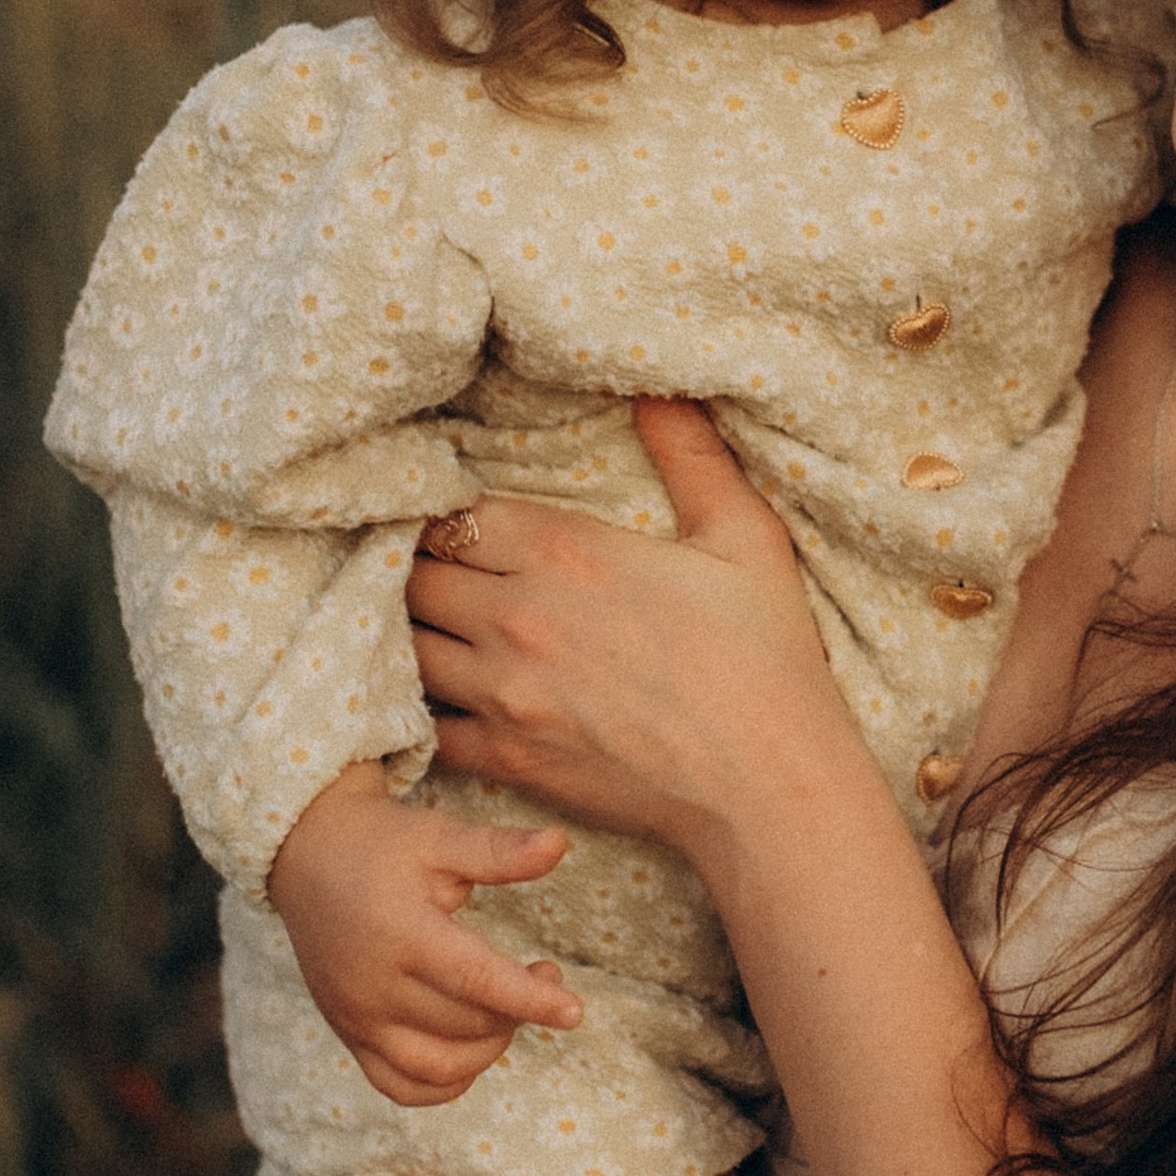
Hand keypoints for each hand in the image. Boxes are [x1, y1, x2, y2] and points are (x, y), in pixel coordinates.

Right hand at [267, 758, 578, 1104]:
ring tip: (508, 1010)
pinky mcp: (349, 1035)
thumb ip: (499, 851)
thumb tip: (561, 842)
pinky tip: (473, 1047)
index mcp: (401, 934)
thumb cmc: (382, 844)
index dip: (531, 1000)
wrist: (306, 857)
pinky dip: (446, 1082)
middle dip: (519, 1010)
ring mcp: (357, 1018)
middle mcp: (373, 986)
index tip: (575, 1011)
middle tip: (545, 973)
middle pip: (465, 1026)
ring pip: (438, 1068)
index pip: (477, 981)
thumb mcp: (440, 836)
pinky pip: (401, 1087)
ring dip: (489, 1050)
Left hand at [406, 402, 847, 860]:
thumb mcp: (745, 540)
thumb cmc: (768, 662)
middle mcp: (518, 617)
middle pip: (414, 575)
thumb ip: (692, 456)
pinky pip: (424, 725)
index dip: (445, 514)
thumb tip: (661, 387)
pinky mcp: (507, 758)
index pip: (453, 514)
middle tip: (432, 573)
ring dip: (410, 633)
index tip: (453, 521)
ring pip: (404, 646)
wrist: (772, 788)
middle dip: (416, 569)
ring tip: (426, 629)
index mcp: (566, 552)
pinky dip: (418, 711)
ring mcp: (504, 693)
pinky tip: (438, 701)